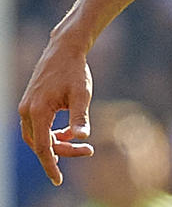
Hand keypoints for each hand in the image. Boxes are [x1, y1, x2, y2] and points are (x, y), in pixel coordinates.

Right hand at [18, 37, 95, 185]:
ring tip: (80, 143)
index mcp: (38, 111)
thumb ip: (80, 117)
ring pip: (37, 136)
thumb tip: (83, 137)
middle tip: (87, 150)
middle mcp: (27, 111)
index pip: (42, 147)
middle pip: (40, 143)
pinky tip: (69, 131)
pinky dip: (52, 133)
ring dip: (57, 143)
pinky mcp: (30, 103)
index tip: (59, 180)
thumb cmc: (75, 71)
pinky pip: (38, 127)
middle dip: (62, 151)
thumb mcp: (82, 94)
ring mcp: (26, 107)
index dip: (50, 165)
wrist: (64, 50)